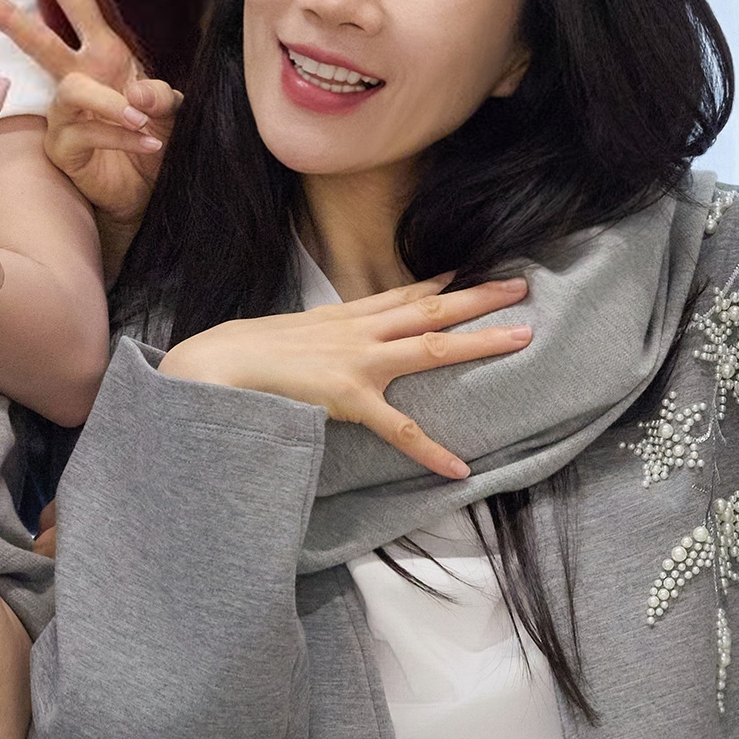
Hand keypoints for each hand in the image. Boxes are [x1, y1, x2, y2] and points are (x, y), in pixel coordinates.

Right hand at [0, 0, 179, 234]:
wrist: (149, 184)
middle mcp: (78, 79)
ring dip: (112, 105)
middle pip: (40, 42)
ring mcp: (65, 115)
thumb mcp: (165, 109)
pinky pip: (89, 134)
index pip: (76, 5)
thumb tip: (138, 94)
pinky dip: (123, 137)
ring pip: (75, 92)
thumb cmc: (153, 135)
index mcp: (102, 56)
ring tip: (145, 121)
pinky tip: (150, 144)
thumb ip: (158, 97)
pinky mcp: (63, 148)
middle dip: (9, 17)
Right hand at [158, 276, 533, 479]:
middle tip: (522, 288)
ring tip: (523, 338)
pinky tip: (459, 466)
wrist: (216, 363)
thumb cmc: (243, 352)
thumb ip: (319, 336)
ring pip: (433, 346)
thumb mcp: (290, 332)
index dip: (440, 283)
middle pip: (431, 308)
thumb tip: (327, 344)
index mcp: (344, 317)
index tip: (471, 272)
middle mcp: (359, 330)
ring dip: (481, 341)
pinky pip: (400, 429)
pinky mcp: (350, 397)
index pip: (402, 294)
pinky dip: (431, 449)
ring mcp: (359, 361)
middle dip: (479, 297)